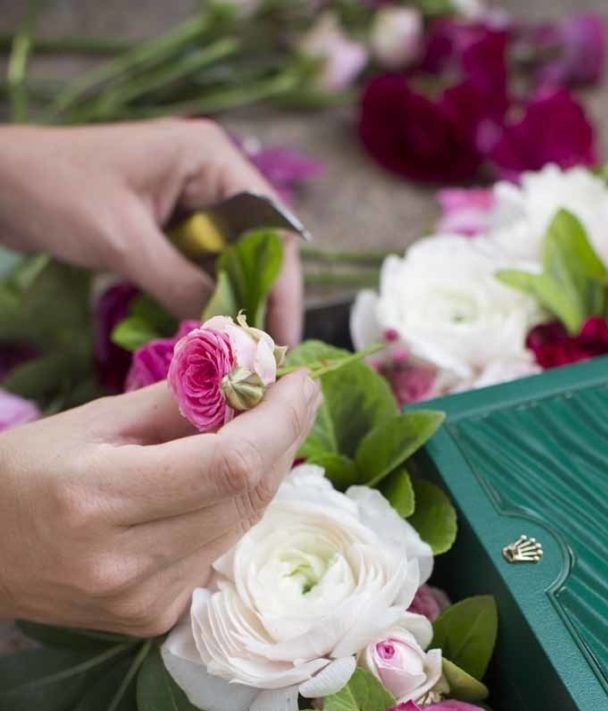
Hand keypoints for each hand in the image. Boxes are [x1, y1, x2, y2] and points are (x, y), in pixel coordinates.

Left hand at [0, 119, 302, 345]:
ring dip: (233, 303)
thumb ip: (181, 283)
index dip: (282, 285)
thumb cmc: (57, 192)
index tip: (281, 336)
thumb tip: (229, 331)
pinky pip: (202, 267)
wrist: (0, 183)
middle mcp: (211, 176)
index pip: (271, 226)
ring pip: (232, 261)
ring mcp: (191, 200)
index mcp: (211, 159)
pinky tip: (207, 331)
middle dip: (261, 299)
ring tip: (240, 354)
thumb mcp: (125, 242)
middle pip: (258, 246)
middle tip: (264, 356)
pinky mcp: (170, 225)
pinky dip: (205, 298)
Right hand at [0, 372, 319, 634]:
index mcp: (100, 499)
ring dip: (263, 474)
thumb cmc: (26, 473)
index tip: (300, 380)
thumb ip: (178, 400)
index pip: (228, 464)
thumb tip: (252, 374)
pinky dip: (232, 512)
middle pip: (245, 498)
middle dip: (283, 440)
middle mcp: (127, 563)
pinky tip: (221, 484)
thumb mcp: (93, 421)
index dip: (279, 421)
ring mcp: (146, 601)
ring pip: (241, 527)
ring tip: (259, 430)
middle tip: (293, 396)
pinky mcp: (156, 619)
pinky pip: (220, 554)